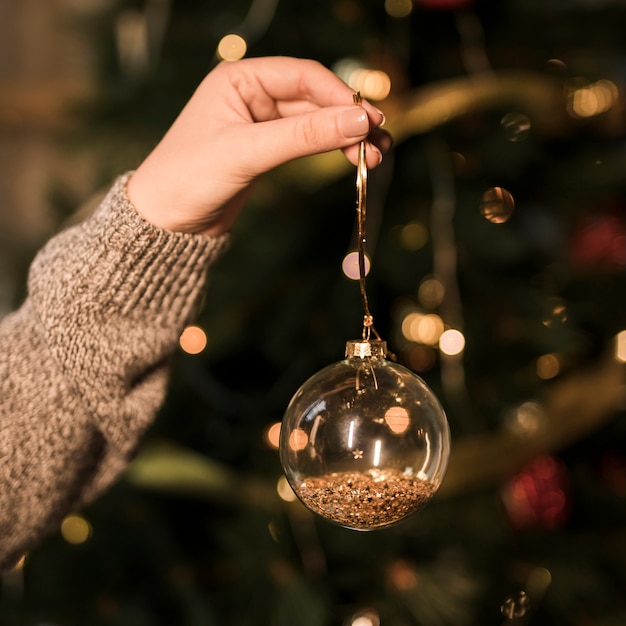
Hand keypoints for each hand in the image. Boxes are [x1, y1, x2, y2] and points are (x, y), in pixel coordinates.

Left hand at [127, 57, 391, 235]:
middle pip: (314, 99)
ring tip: (376, 157)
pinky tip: (352, 158)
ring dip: (345, 137)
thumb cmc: (188, 179)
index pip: (304, 77)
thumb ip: (304, 136)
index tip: (371, 120)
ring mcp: (260, 123)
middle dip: (348, 120)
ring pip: (314, 122)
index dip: (341, 97)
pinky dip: (329, 150)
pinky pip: (306, 142)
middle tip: (380, 143)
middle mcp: (252, 95)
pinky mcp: (265, 149)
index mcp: (239, 79)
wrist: (164, 223)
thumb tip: (359, 120)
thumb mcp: (247, 153)